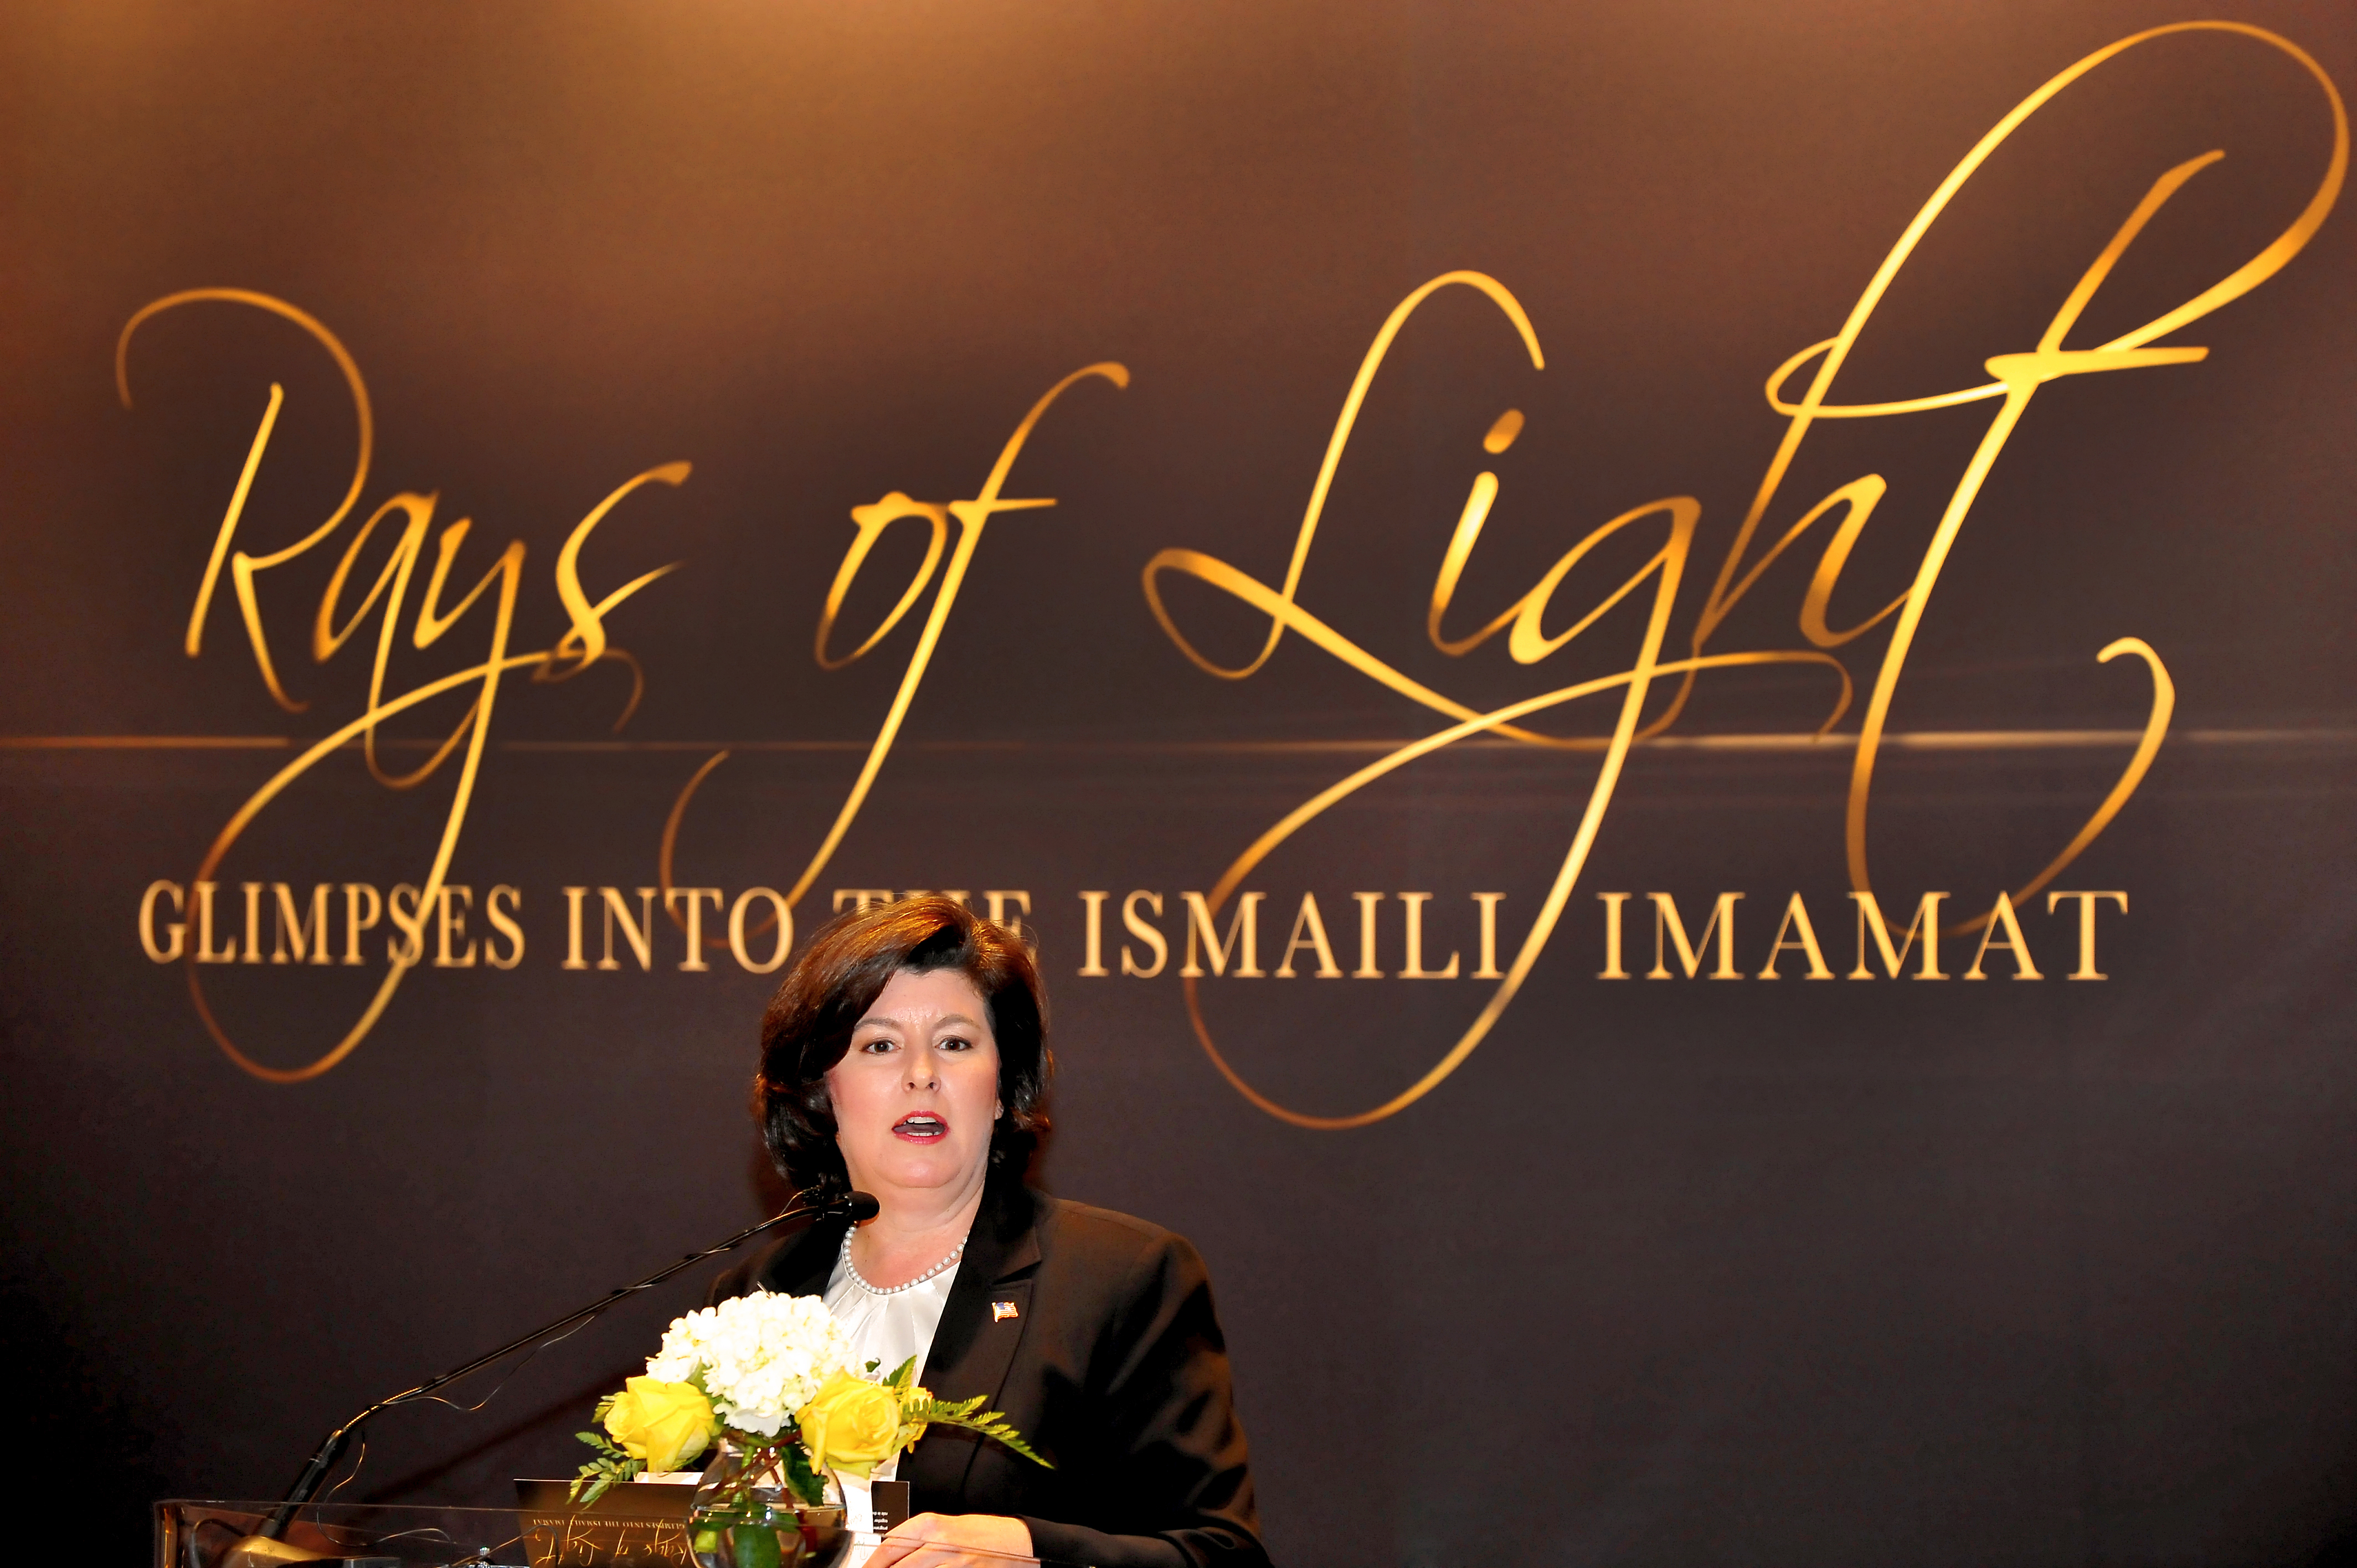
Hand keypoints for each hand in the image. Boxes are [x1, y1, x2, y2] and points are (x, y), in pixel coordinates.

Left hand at [865, 1511, 1033, 1566]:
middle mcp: (940, 1542)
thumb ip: (918, 1538)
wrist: (1016, 1542)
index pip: (891, 1545)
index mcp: (932, 1524)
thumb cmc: (980, 1533)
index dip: (873, 1562)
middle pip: (899, 1564)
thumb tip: (889, 1553)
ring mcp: (953, 1562)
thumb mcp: (946, 1527)